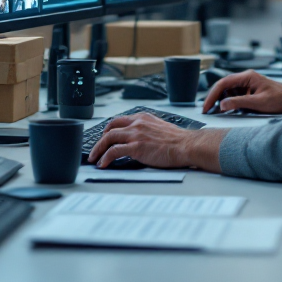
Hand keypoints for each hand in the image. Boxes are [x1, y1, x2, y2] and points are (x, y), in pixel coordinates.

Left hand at [87, 113, 224, 171]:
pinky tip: (103, 164)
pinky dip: (105, 158)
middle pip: (110, 127)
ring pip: (108, 138)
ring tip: (94, 159)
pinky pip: (114, 151)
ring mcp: (135, 134)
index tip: (104, 136)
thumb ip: (146, 130)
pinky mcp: (136, 147)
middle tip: (95, 149)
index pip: (119, 120)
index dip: (108, 129)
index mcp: (142, 117)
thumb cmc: (178, 140)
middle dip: (100, 139)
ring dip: (98, 149)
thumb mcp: (159, 127)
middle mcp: (137, 123)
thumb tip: (139, 139)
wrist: (187, 145)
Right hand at [202, 71, 281, 115]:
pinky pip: (234, 95)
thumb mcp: (258, 103)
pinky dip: (228, 103)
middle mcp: (245, 78)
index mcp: (247, 76)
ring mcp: (247, 84)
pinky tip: (225, 110)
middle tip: (206, 110)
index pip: (223, 83)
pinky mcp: (249, 91)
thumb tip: (222, 105)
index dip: (212, 95)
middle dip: (214, 98)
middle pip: (223, 86)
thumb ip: (239, 103)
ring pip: (227, 91)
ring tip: (214, 112)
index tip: (206, 106)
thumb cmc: (280, 99)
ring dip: (220, 100)